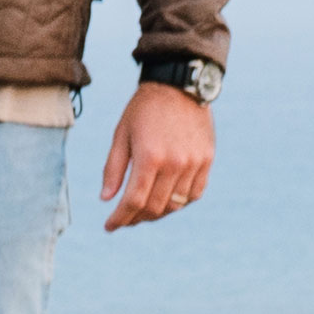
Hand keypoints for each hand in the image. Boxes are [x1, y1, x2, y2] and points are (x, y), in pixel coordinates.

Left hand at [100, 83, 214, 231]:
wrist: (179, 86)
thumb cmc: (144, 109)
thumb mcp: (121, 135)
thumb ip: (113, 168)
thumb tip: (106, 199)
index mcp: (149, 156)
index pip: (133, 200)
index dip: (120, 218)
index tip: (109, 227)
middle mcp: (174, 163)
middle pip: (154, 207)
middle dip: (136, 218)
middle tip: (125, 220)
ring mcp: (194, 163)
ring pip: (175, 205)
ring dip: (157, 213)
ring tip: (143, 211)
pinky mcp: (206, 160)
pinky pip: (194, 194)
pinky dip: (179, 203)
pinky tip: (166, 201)